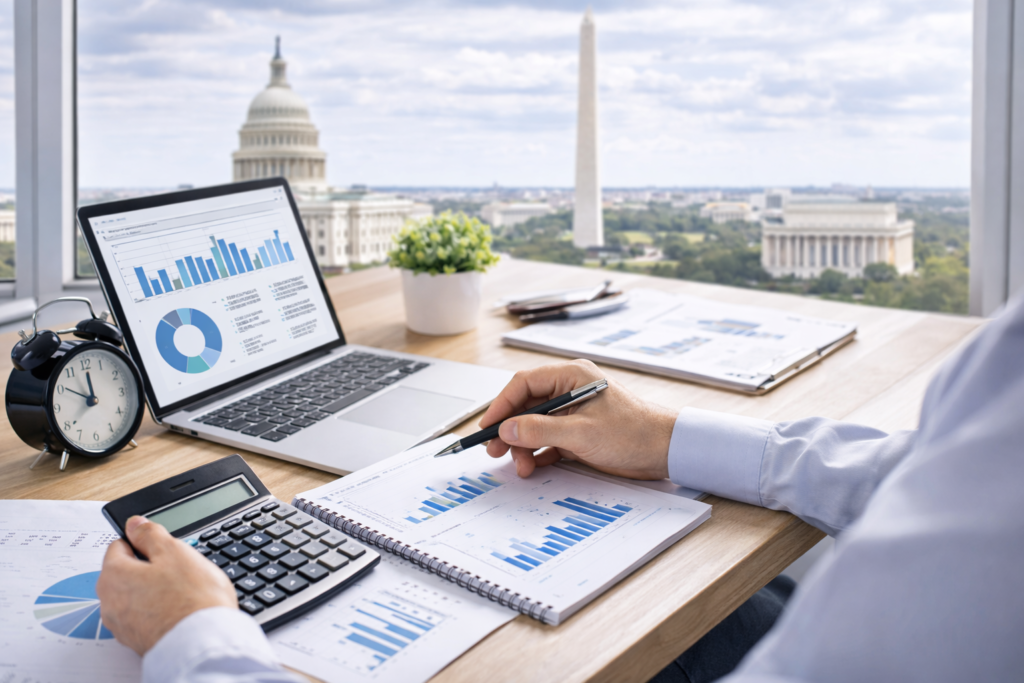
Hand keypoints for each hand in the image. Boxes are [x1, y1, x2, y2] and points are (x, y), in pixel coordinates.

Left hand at [97, 516, 237, 655]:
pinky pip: (144, 616)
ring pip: (136, 595)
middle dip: (149, 568)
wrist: (203, 645)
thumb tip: (135, 524)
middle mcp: (109, 602)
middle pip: (127, 572)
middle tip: (179, 569)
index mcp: (113, 575)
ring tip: (183, 592)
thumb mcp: (175, 551)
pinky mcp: (136, 641)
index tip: (164, 547)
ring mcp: (122, 625)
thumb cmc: (191, 600)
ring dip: (153, 590)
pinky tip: (179, 610)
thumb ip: (150, 534)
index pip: (120, 544)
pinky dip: (158, 611)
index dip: (145, 542)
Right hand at [480, 360, 676, 479]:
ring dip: (523, 446)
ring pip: (535, 426)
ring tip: (522, 466)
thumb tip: (508, 428)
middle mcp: (570, 390)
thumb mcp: (582, 433)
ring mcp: (573, 412)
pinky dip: (538, 453)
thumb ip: (541, 430)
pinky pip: (548, 440)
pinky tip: (533, 466)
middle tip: (495, 450)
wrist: (665, 451)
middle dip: (510, 430)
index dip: (502, 405)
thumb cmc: (634, 433)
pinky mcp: (578, 433)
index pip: (524, 384)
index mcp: (572, 376)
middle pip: (526, 406)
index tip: (488, 427)